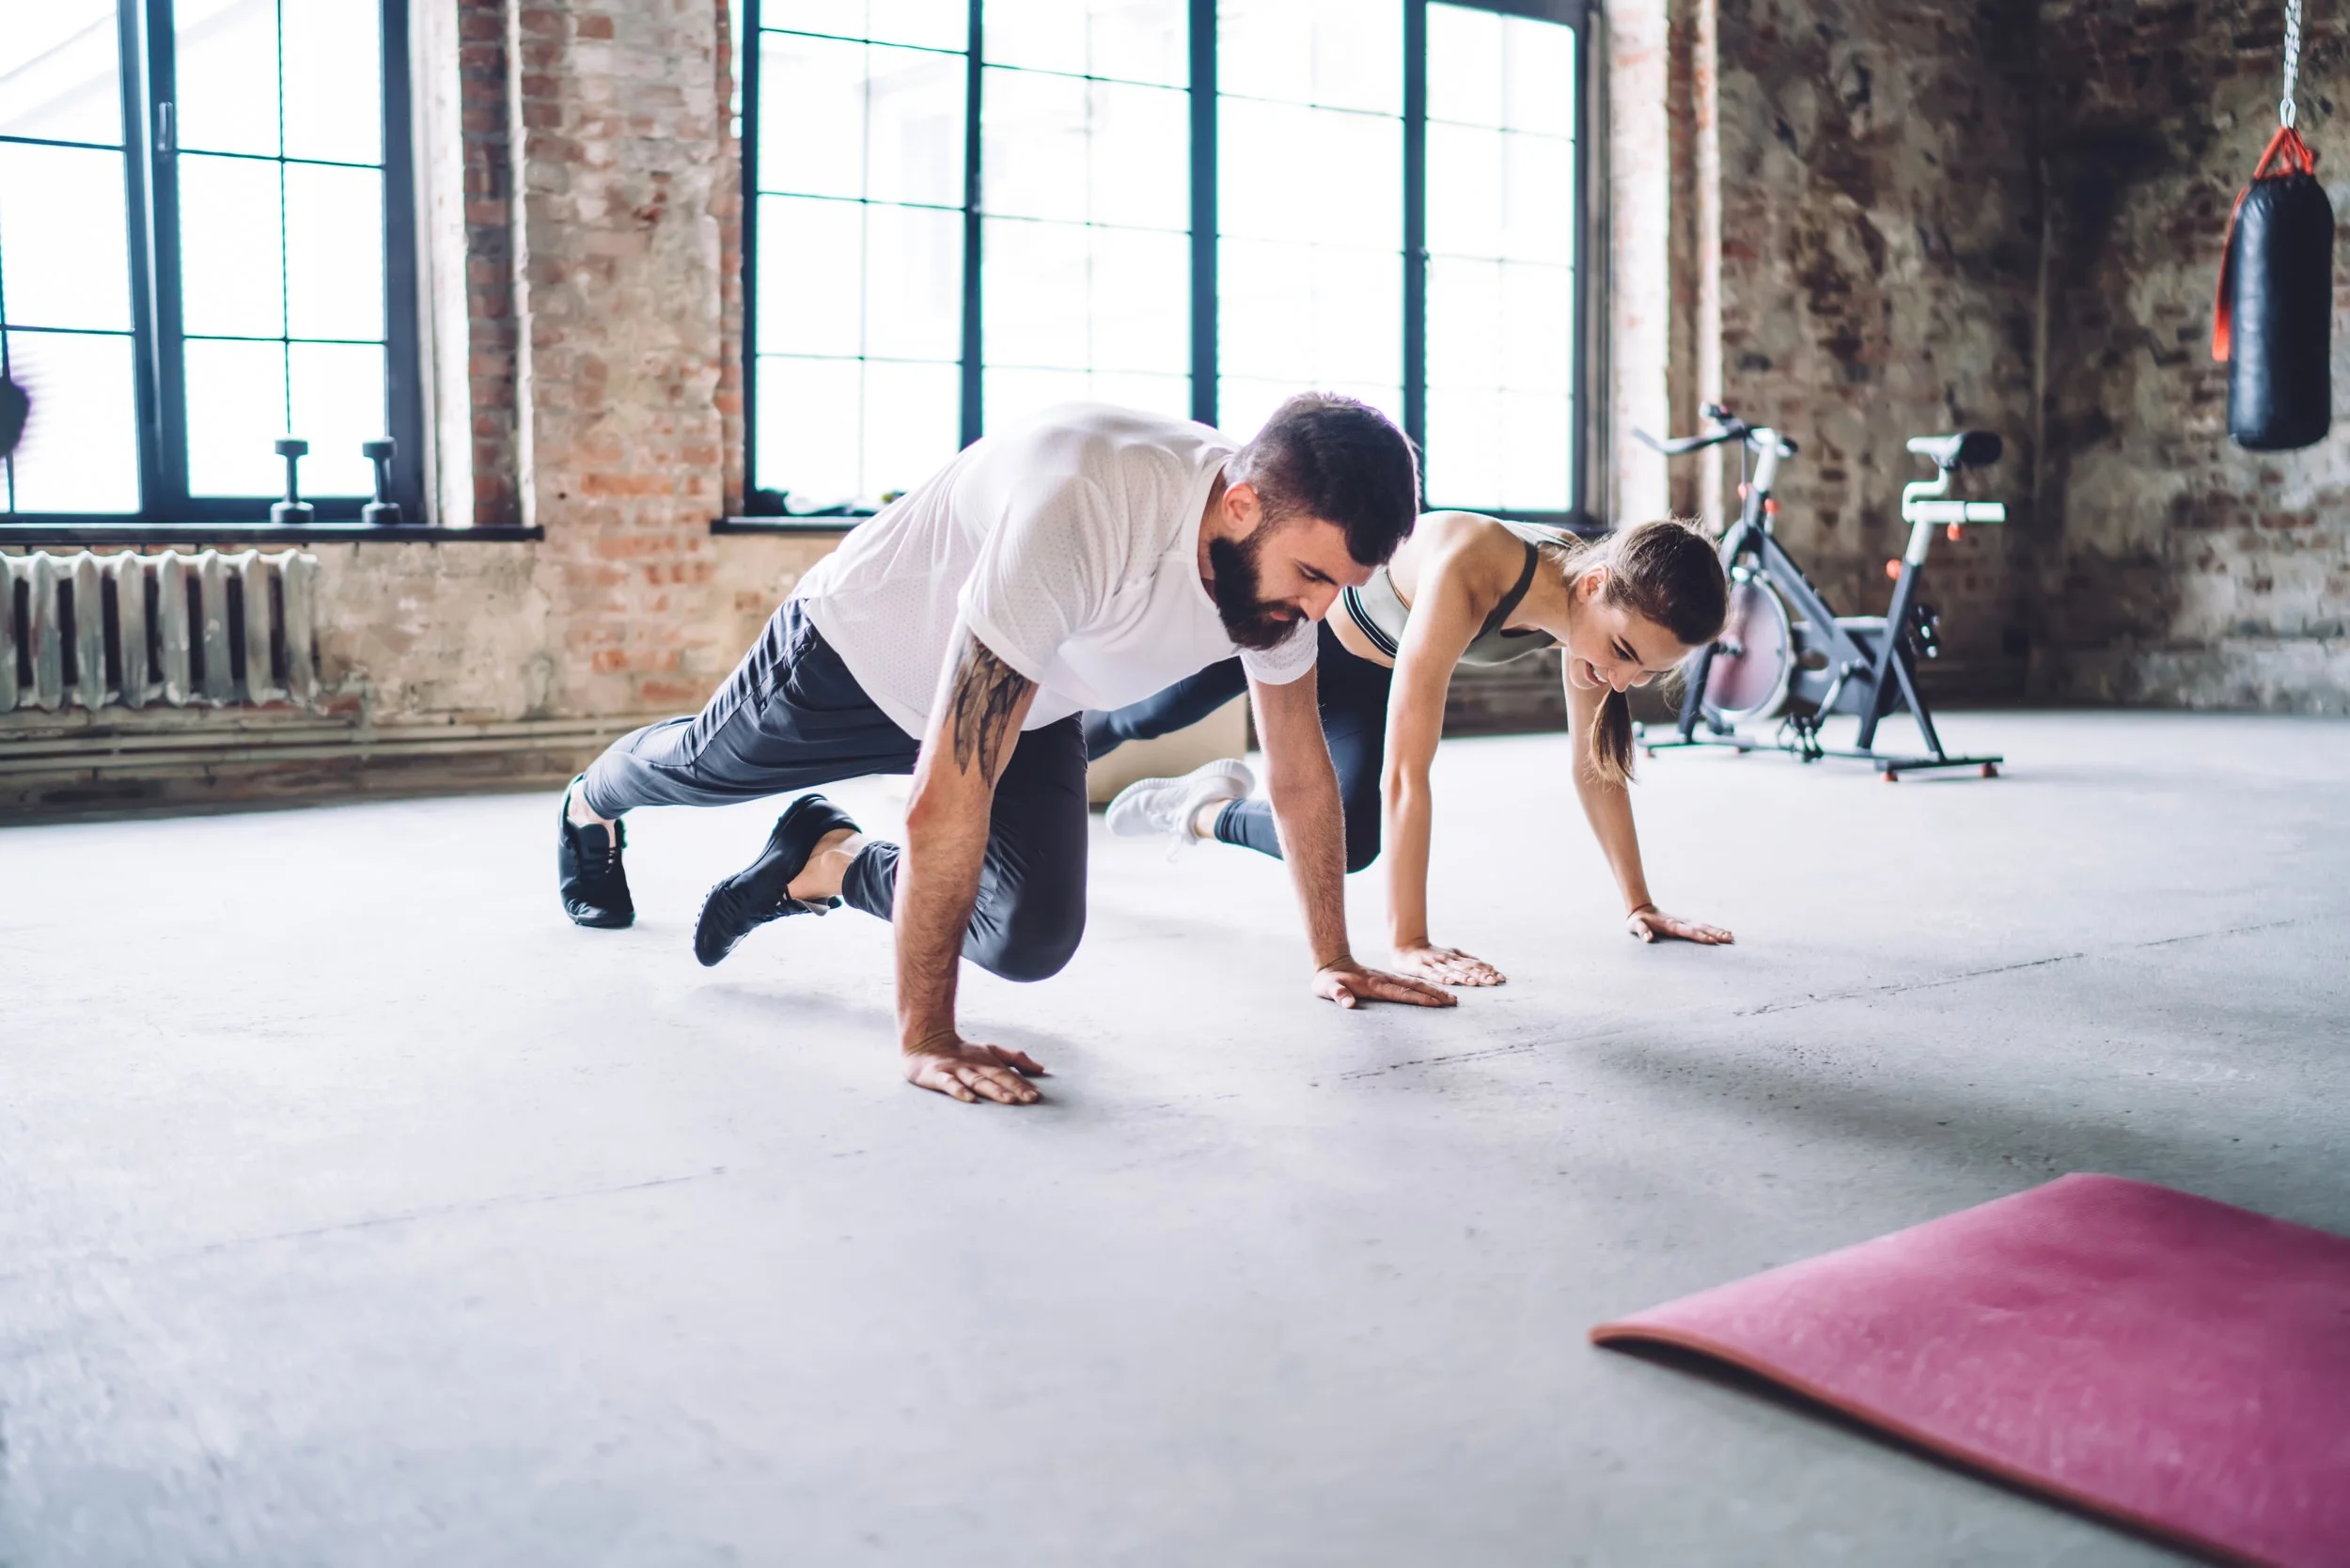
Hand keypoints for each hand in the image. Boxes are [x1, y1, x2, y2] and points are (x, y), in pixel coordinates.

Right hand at [902, 1032, 1047, 1103]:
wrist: (925, 1042)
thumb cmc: (961, 1052)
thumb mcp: (990, 1051)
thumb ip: (1015, 1059)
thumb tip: (1041, 1069)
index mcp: (988, 1061)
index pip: (1009, 1074)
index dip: (1024, 1084)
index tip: (1038, 1095)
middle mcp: (974, 1065)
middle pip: (997, 1076)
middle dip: (1015, 1087)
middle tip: (1031, 1098)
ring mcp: (956, 1069)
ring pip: (977, 1081)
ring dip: (994, 1090)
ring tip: (1009, 1099)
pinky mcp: (937, 1075)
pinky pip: (949, 1083)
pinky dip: (959, 1091)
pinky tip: (970, 1099)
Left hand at [1315, 960, 1457, 1008]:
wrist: (1332, 963)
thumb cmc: (1328, 980)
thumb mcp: (1328, 987)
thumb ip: (1338, 995)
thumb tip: (1348, 1003)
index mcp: (1374, 985)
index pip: (1400, 993)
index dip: (1417, 999)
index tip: (1434, 1004)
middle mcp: (1385, 980)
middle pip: (1414, 987)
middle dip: (1434, 995)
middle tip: (1453, 1001)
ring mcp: (1387, 979)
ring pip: (1415, 985)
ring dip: (1433, 991)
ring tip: (1451, 998)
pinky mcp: (1387, 981)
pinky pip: (1410, 985)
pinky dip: (1424, 989)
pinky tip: (1434, 994)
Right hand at [1392, 942, 1506, 986]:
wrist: (1405, 946)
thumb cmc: (1430, 952)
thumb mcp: (1451, 952)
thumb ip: (1468, 958)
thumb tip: (1488, 964)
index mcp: (1455, 957)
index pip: (1474, 964)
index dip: (1487, 971)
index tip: (1501, 978)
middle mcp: (1447, 959)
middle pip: (1466, 968)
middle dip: (1480, 975)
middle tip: (1493, 982)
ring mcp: (1434, 963)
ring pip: (1450, 971)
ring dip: (1462, 977)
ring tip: (1474, 983)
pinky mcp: (1421, 968)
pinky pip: (1431, 974)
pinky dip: (1441, 977)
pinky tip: (1449, 982)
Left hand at [1625, 904, 1733, 944]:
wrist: (1642, 909)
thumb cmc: (1639, 921)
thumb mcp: (1636, 926)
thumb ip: (1642, 932)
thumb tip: (1648, 938)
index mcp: (1671, 925)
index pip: (1688, 931)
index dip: (1700, 936)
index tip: (1712, 941)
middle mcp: (1682, 922)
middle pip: (1701, 928)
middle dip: (1715, 934)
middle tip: (1729, 939)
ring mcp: (1686, 921)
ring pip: (1705, 926)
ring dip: (1718, 931)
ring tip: (1732, 937)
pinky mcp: (1687, 922)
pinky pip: (1703, 926)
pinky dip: (1715, 929)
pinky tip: (1725, 933)